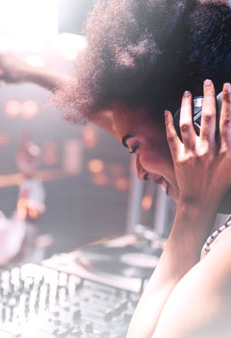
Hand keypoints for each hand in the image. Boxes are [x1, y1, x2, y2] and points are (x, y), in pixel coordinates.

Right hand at [0, 42, 32, 86]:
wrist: (31, 74)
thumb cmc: (16, 75)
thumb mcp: (1, 77)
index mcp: (1, 57)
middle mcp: (6, 56)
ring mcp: (11, 60)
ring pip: (2, 68)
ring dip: (1, 77)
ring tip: (7, 84)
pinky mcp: (16, 64)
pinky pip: (8, 69)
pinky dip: (7, 75)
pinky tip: (11, 82)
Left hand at [165, 80, 230, 211]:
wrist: (201, 200)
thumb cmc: (220, 184)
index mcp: (227, 150)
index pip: (227, 119)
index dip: (228, 101)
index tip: (226, 86)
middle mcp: (209, 149)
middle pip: (208, 116)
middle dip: (208, 96)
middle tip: (207, 82)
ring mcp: (192, 153)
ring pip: (188, 124)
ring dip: (186, 106)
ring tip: (186, 93)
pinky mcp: (179, 158)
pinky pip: (172, 137)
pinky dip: (169, 124)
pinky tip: (167, 112)